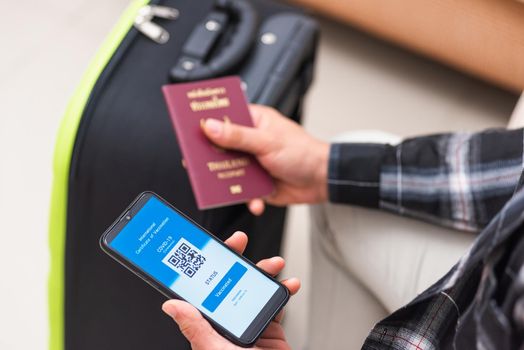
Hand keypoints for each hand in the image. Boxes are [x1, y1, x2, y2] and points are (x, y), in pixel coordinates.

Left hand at [162, 231, 299, 349]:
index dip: (206, 266)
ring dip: (265, 271)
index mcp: (208, 324)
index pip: (204, 289)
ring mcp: (250, 322)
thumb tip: (172, 305)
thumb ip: (195, 328)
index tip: (209, 248)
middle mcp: (228, 320)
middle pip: (229, 281)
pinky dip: (285, 290)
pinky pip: (276, 302)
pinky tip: (290, 285)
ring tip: (274, 263)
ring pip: (254, 287)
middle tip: (240, 241)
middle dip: (236, 259)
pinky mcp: (270, 327)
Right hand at [202, 104, 329, 214]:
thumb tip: (211, 127)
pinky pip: (242, 190)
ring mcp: (252, 162)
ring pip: (228, 170)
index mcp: (254, 121)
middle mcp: (250, 141)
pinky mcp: (256, 183)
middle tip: (197, 161)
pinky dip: (246, 197)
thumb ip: (238, 136)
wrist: (322, 181)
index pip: (225, 116)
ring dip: (227, 179)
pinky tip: (254, 200)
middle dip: (211, 155)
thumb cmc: (303, 153)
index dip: (207, 120)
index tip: (191, 126)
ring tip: (224, 185)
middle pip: (221, 146)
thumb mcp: (267, 141)